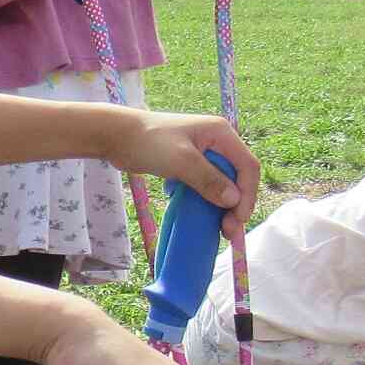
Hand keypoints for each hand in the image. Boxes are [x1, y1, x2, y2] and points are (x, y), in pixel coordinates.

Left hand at [113, 112, 258, 235]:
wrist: (117, 137)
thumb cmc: (148, 142)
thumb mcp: (181, 161)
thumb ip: (208, 179)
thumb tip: (234, 200)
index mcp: (221, 134)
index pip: (247, 166)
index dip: (247, 194)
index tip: (238, 219)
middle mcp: (217, 143)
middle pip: (238, 177)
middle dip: (237, 204)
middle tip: (228, 231)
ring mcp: (204, 154)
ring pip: (223, 184)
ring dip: (223, 207)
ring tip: (220, 230)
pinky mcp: (190, 165)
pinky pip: (207, 186)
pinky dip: (208, 202)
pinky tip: (203, 218)